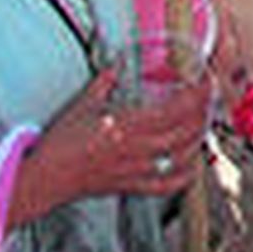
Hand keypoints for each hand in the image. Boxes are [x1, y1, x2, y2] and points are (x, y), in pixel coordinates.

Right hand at [7, 67, 209, 225]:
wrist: (44, 179)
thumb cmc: (60, 143)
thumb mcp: (83, 104)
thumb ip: (104, 82)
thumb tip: (115, 64)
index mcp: (126, 126)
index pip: (174, 110)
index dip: (195, 96)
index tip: (204, 82)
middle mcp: (136, 150)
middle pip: (184, 132)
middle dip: (202, 112)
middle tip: (208, 97)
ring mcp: (135, 171)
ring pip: (180, 158)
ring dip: (198, 139)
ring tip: (203, 122)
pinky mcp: (129, 187)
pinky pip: (164, 186)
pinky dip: (184, 177)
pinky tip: (192, 166)